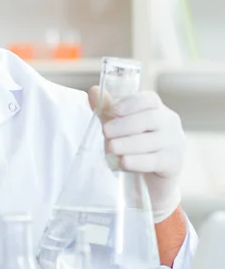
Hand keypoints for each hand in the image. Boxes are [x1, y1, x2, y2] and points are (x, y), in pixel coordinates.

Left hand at [89, 87, 184, 222]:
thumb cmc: (134, 144)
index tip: (114, 110)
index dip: (131, 103)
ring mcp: (175, 143)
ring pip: (152, 141)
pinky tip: (123, 162)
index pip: (149, 99)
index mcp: (156, 109)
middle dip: (125, 125)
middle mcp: (169, 122)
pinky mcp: (174, 163)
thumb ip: (107, 110)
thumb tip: (94, 91)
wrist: (153, 176)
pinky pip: (155, 161)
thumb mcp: (119, 126)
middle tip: (106, 132)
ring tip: (111, 148)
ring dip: (129, 144)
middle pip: (150, 119)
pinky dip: (137, 161)